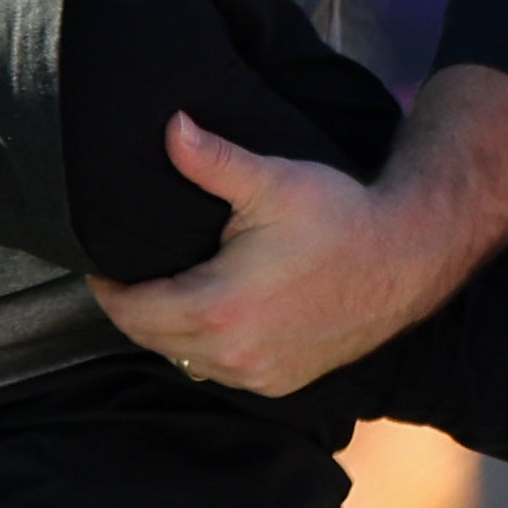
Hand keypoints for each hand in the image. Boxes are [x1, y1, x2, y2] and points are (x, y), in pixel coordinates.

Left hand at [86, 116, 435, 396]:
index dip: (108, 287)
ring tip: (161, 290)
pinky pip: (222, 371)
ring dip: (166, 330)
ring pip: (184, 358)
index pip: (132, 311)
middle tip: (124, 274)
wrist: (406, 257)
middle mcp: (234, 354)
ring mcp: (260, 375)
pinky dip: (204, 347)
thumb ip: (211, 159)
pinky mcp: (283, 382)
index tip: (101, 263)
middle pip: (150, 339)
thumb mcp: (270, 181)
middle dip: (131, 308)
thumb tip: (170, 125)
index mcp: (217, 309)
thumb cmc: (337, 215)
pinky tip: (207, 316)